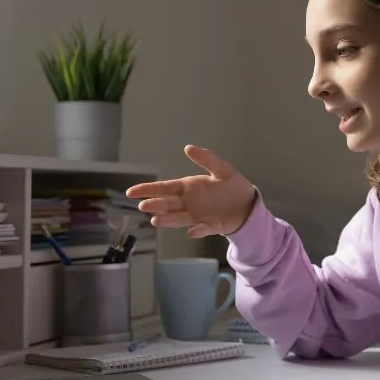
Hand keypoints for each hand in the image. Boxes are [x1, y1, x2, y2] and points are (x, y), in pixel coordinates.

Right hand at [126, 145, 255, 237]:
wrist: (247, 204)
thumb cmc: (232, 186)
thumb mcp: (221, 169)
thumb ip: (206, 159)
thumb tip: (188, 147)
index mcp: (188, 187)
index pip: (164, 188)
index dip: (148, 189)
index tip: (131, 192)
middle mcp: (188, 203)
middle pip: (168, 204)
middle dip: (155, 205)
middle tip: (143, 206)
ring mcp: (197, 215)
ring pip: (179, 218)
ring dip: (168, 220)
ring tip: (156, 220)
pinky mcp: (211, 225)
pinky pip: (202, 228)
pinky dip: (197, 230)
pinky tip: (191, 232)